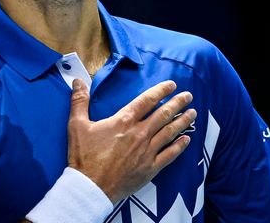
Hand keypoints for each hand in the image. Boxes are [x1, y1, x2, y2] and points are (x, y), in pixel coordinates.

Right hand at [67, 79, 195, 202]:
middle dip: (178, 103)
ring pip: (170, 132)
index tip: (172, 85)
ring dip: (183, 120)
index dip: (161, 90)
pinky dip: (180, 146)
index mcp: (124, 121)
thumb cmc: (84, 156)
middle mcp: (139, 134)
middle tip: (188, 95)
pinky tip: (187, 140)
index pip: (147, 100)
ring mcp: (147, 151)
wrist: (91, 187)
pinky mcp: (150, 168)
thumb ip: (80, 101)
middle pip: (164, 114)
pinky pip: (170, 155)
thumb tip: (78, 82)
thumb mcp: (77, 125)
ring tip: (192, 112)